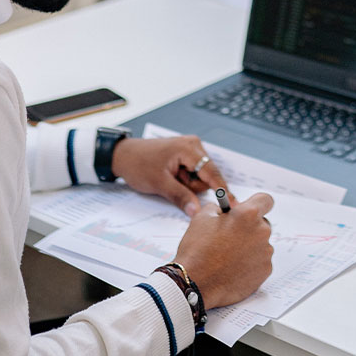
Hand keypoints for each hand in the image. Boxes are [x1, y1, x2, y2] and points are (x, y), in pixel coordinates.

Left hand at [111, 136, 226, 215]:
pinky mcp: (186, 154)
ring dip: (186, 183)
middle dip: (191, 185)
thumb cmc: (138, 164)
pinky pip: (193, 173)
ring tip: (169, 179)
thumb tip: (196, 211)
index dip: (222, 188)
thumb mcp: (159, 183)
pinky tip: (171, 177)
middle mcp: (194, 145)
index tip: (231, 203)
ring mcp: (191, 149)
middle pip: (206, 175)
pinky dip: (184, 179)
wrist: (124, 155)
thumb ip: (180, 197)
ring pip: (200, 176)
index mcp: (189, 148)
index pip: (211, 171)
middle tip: (172, 184)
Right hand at [175, 192, 273, 308]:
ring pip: (261, 244)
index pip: (265, 200)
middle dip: (250, 227)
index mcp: (248, 214)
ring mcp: (265, 253)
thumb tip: (228, 210)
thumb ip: (220, 207)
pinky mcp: (265, 271)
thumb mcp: (203, 217)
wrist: (194, 284)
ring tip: (229, 256)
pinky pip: (261, 262)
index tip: (250, 209)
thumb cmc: (197, 250)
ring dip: (250, 246)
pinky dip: (250, 263)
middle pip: (263, 223)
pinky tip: (233, 268)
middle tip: (233, 235)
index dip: (257, 203)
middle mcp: (262, 231)